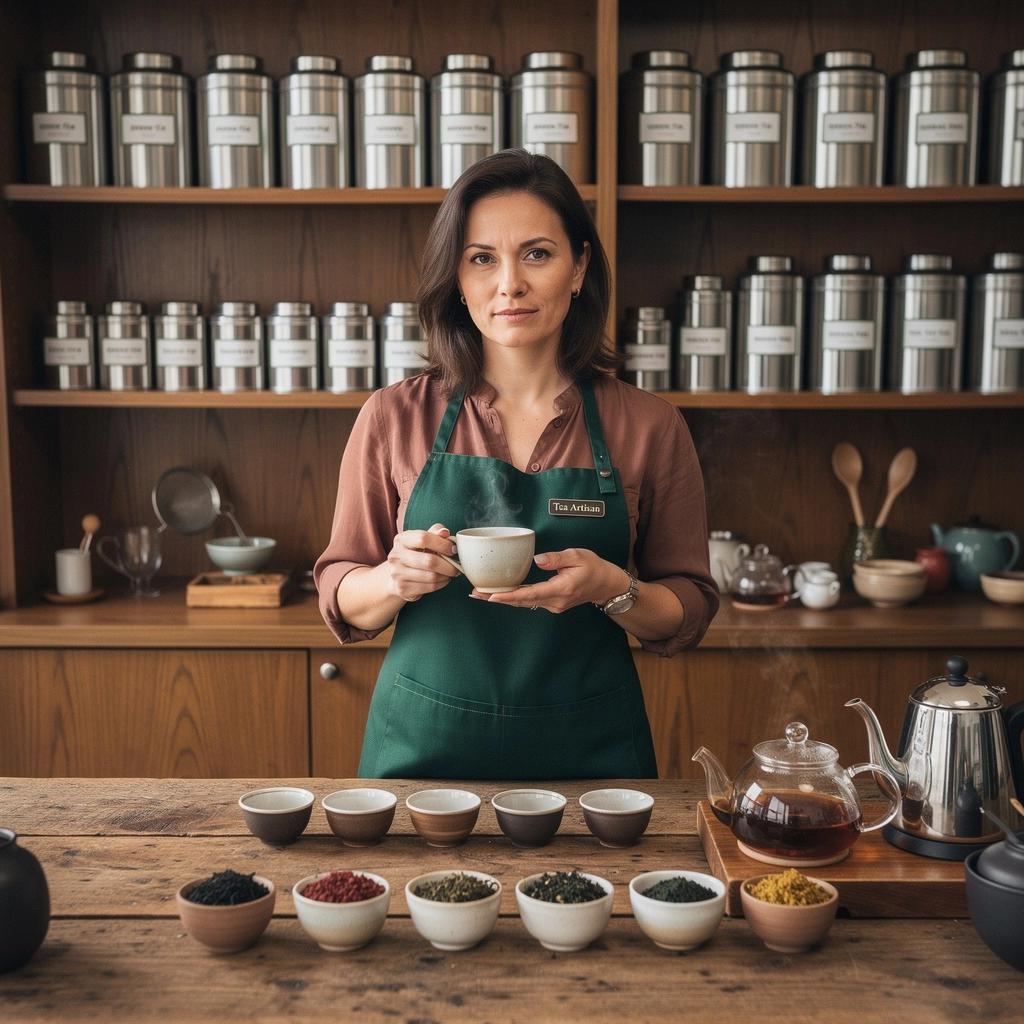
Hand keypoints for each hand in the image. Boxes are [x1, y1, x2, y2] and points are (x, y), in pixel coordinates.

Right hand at [385, 523, 459, 601]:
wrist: (396, 575)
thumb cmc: (415, 553)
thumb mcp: (422, 539)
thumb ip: (435, 533)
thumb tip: (445, 532)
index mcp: (401, 540)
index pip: (423, 538)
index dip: (442, 544)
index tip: (453, 549)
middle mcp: (396, 556)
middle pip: (429, 561)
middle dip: (448, 564)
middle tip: (456, 566)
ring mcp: (398, 574)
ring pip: (431, 576)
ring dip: (446, 575)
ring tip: (451, 573)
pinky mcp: (403, 589)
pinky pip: (430, 587)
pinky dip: (441, 584)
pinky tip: (443, 580)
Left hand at [475, 548, 624, 612]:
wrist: (607, 585)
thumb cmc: (594, 568)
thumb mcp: (578, 555)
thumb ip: (557, 558)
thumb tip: (537, 559)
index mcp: (561, 588)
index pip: (530, 594)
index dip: (509, 596)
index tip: (492, 596)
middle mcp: (555, 601)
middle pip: (522, 602)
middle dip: (497, 598)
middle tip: (475, 593)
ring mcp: (553, 605)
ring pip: (524, 603)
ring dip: (504, 599)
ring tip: (481, 593)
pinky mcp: (551, 603)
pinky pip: (530, 601)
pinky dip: (514, 598)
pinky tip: (501, 593)